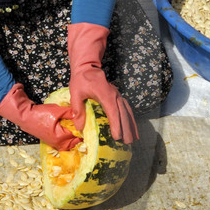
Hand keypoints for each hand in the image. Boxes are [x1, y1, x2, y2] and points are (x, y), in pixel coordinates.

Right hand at [0, 83, 81, 151]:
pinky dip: (66, 139)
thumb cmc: (41, 114)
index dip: (83, 130)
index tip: (87, 125)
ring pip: (67, 144)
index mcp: (61, 137)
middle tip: (82, 129)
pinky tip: (66, 131)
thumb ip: (71, 113)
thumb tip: (81, 114)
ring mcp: (52, 143)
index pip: (77, 135)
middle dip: (78, 137)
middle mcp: (57, 143)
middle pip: (73, 143)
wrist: (24, 116)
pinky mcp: (49, 140)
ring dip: (72, 139)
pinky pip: (61, 143)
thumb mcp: (57, 111)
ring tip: (75, 130)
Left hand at [66, 23, 137, 143]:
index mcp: (105, 95)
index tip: (117, 137)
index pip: (112, 112)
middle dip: (126, 129)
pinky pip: (126, 108)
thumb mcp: (75, 93)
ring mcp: (117, 95)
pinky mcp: (117, 96)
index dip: (116, 125)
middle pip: (123, 114)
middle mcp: (115, 95)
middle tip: (128, 143)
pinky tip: (132, 127)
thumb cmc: (81, 79)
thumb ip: (78, 110)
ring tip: (134, 139)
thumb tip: (80, 128)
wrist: (88, 66)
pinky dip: (130, 118)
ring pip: (127, 111)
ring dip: (131, 125)